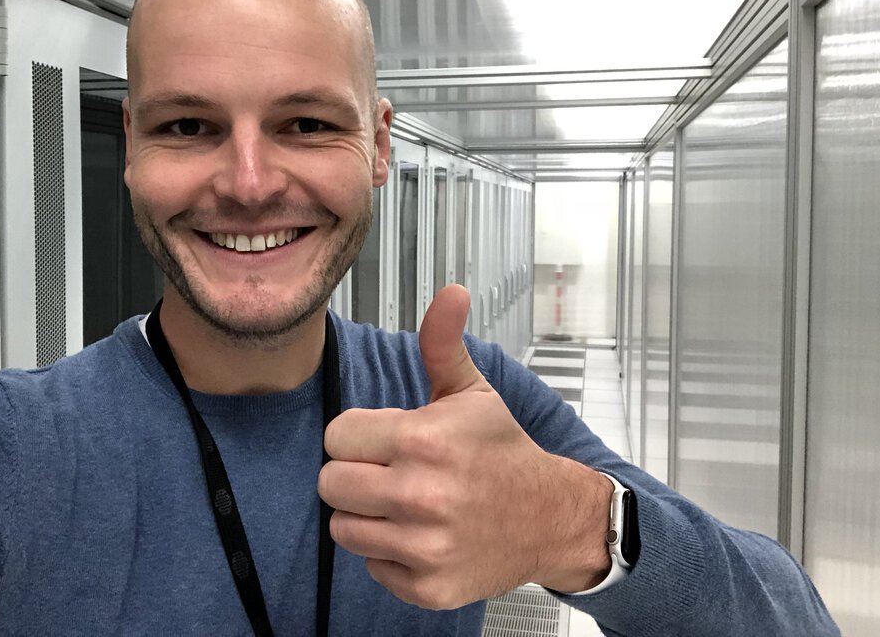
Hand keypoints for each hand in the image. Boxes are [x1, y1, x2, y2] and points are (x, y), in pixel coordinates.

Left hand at [318, 285, 611, 608]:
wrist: (549, 517)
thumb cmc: (502, 452)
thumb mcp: (472, 392)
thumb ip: (443, 343)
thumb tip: (450, 292)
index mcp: (422, 440)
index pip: (335, 437)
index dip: (356, 435)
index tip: (382, 440)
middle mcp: (419, 495)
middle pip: (330, 484)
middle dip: (354, 474)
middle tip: (388, 471)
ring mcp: (423, 546)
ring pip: (343, 528)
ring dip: (366, 515)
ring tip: (403, 503)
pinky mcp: (428, 586)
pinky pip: (372, 566)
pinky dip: (389, 554)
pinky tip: (420, 535)